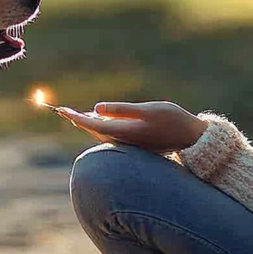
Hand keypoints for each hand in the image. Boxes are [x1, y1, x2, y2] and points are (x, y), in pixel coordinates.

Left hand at [59, 101, 208, 152]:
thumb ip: (121, 110)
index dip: (76, 117)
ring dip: (88, 123)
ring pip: (102, 133)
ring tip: (73, 114)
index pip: (93, 124)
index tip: (62, 111)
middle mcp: (123, 141)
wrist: (190, 137)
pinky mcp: (134, 143)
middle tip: (62, 111)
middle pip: (94, 130)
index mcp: (124, 132)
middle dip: (78, 120)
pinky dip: (100, 126)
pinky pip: (111, 134)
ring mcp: (129, 144)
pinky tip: (97, 119)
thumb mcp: (147, 110)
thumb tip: (96, 109)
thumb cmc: (171, 119)